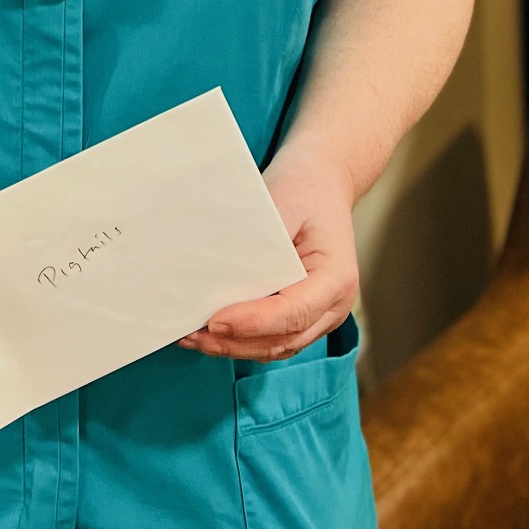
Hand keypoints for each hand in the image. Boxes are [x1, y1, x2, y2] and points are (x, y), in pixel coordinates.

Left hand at [177, 140, 358, 361]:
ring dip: (235, 346)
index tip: (215, 321)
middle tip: (192, 335)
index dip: (253, 322)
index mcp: (336, 277)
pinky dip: (243, 339)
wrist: (323, 181)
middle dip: (236, 341)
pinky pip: (274, 337)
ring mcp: (322, 314)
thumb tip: (218, 269)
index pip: (293, 312)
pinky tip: (210, 333)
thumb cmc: (304, 188)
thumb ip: (257, 242)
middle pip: (283, 338)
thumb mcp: (283, 204)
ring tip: (193, 338)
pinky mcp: (304, 314)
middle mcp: (335, 305)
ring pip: (277, 346)